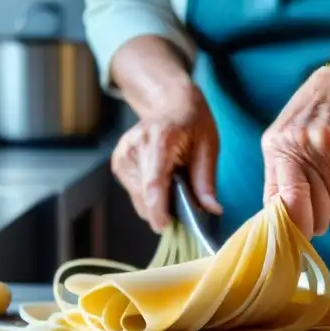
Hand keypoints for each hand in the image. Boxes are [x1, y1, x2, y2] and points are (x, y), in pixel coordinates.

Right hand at [111, 83, 222, 232]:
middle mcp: (135, 146)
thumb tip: (211, 210)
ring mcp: (123, 155)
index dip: (158, 209)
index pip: (153, 182)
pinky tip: (161, 179)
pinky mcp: (117, 162)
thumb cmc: (193, 123)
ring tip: (173, 182)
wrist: (170, 103)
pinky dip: (149, 195)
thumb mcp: (209, 147)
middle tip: (186, 204)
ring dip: (157, 202)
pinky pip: (134, 193)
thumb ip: (206, 180)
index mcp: (159, 139)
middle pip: (144, 195)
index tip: (166, 227)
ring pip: (138, 198)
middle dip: (165, 210)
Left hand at [261, 66, 329, 237]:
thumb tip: (279, 224)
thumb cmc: (306, 122)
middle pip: (315, 210)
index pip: (285, 202)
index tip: (297, 234)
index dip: (294, 226)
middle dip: (317, 222)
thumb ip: (278, 180)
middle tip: (318, 217)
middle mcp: (302, 148)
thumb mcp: (280, 142)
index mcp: (277, 150)